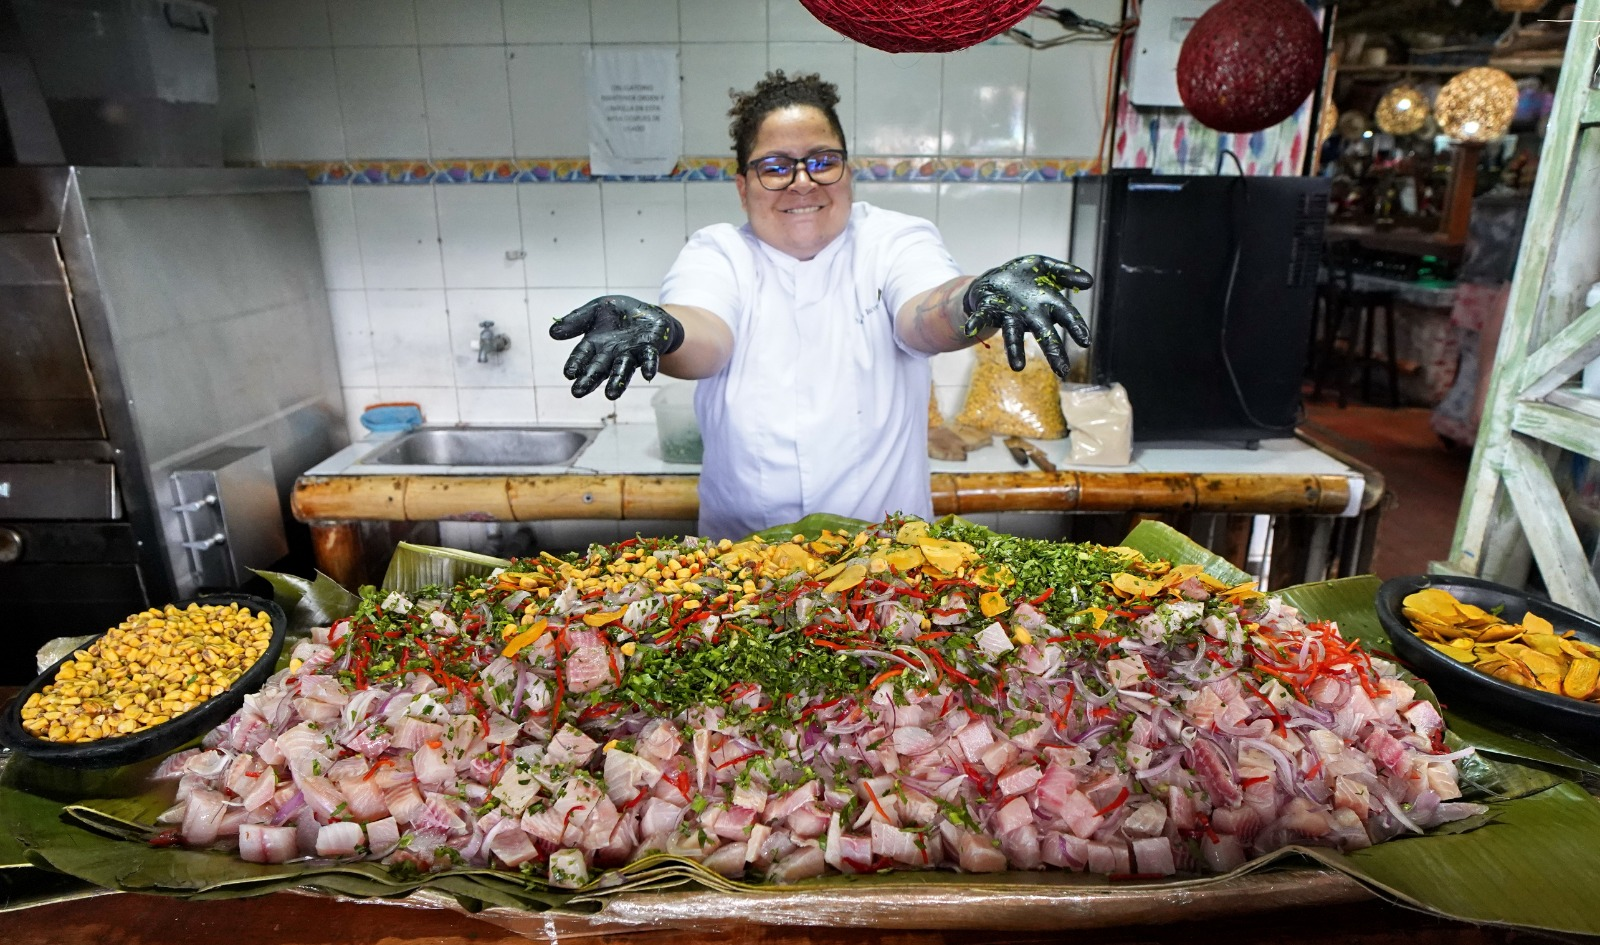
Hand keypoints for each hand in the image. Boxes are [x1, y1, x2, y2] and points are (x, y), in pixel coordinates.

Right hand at [549, 296, 683, 399]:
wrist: (646, 313)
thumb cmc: (617, 315)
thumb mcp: (594, 311)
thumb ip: (576, 321)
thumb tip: (552, 333)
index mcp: (594, 345)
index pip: (581, 356)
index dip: (575, 364)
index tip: (568, 374)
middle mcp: (611, 354)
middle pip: (598, 369)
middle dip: (589, 380)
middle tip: (578, 392)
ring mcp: (630, 354)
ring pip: (622, 370)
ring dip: (617, 383)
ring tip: (611, 395)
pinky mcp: (649, 350)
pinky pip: (648, 359)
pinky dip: (648, 367)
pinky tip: (648, 374)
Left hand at [962, 255, 1093, 377]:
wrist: (995, 280)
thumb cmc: (1024, 277)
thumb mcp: (1046, 267)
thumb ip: (1065, 273)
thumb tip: (1089, 282)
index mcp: (1047, 302)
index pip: (1066, 315)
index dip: (1076, 327)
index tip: (1085, 342)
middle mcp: (1029, 314)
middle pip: (1044, 333)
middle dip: (1053, 351)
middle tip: (1062, 371)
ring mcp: (1009, 315)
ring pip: (1013, 334)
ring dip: (1014, 349)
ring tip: (1017, 367)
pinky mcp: (989, 311)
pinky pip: (982, 318)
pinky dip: (976, 323)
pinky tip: (970, 329)